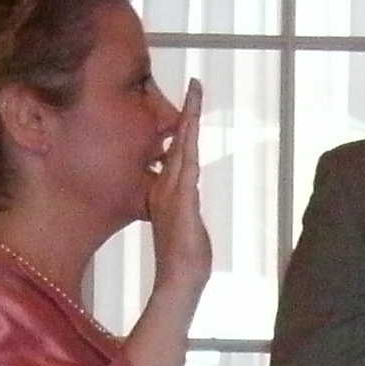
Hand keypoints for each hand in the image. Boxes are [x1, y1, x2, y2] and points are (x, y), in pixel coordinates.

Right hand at [147, 80, 210, 298]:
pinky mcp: (181, 205)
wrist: (179, 281)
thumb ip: (182, 207)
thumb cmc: (183, 258)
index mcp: (169, 190)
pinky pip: (185, 172)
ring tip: (194, 97)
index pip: (178, 150)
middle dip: (188, 112)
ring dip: (189, 124)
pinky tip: (190, 133)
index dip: (184, 125)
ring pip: (183, 151)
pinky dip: (186, 151)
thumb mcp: (184, 225)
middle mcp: (168, 188)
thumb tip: (184, 197)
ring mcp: (173, 195)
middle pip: (180, 142)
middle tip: (195, 84)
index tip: (192, 99)